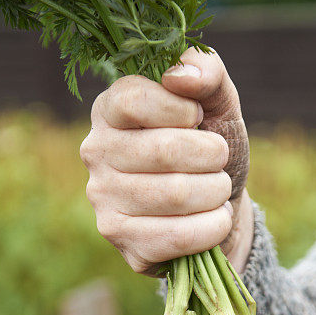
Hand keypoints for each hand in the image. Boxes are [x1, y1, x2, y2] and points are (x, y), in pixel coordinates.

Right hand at [80, 47, 253, 274]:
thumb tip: (179, 75)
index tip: (199, 120)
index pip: (135, 100)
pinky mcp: (124, 242)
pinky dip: (214, 227)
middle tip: (220, 160)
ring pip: (176, 195)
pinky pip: (179, 237)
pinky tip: (216, 219)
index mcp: (109, 110)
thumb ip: (207, 72)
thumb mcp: (218, 104)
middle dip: (212, 155)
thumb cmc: (211, 150)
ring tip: (219, 190)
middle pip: (164, 150)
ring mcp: (104, 201)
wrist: (218, 209)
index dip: (181, 110)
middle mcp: (96, 154)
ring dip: (217, 192)